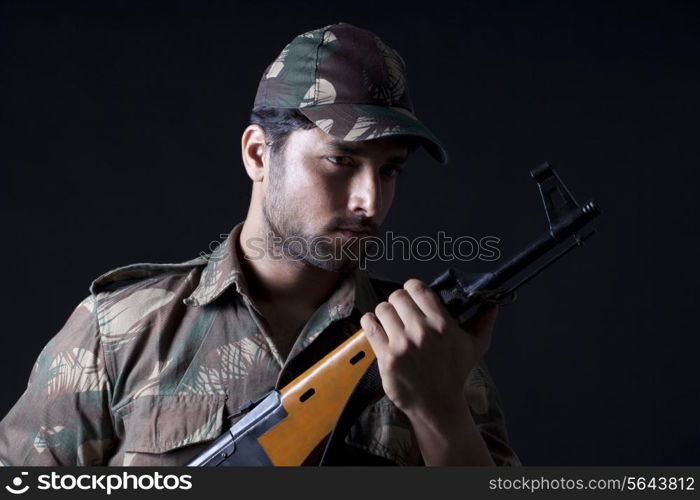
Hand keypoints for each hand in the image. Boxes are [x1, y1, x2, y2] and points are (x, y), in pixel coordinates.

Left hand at [360, 278, 497, 416]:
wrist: (437, 404)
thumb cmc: (455, 374)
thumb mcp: (475, 347)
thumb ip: (483, 323)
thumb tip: (491, 305)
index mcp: (442, 324)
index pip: (417, 288)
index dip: (412, 289)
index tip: (412, 297)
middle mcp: (421, 331)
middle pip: (397, 296)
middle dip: (398, 301)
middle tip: (401, 311)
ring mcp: (402, 344)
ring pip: (382, 309)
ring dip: (385, 313)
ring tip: (390, 322)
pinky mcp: (387, 356)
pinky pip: (370, 326)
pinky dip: (369, 322)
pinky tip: (375, 324)